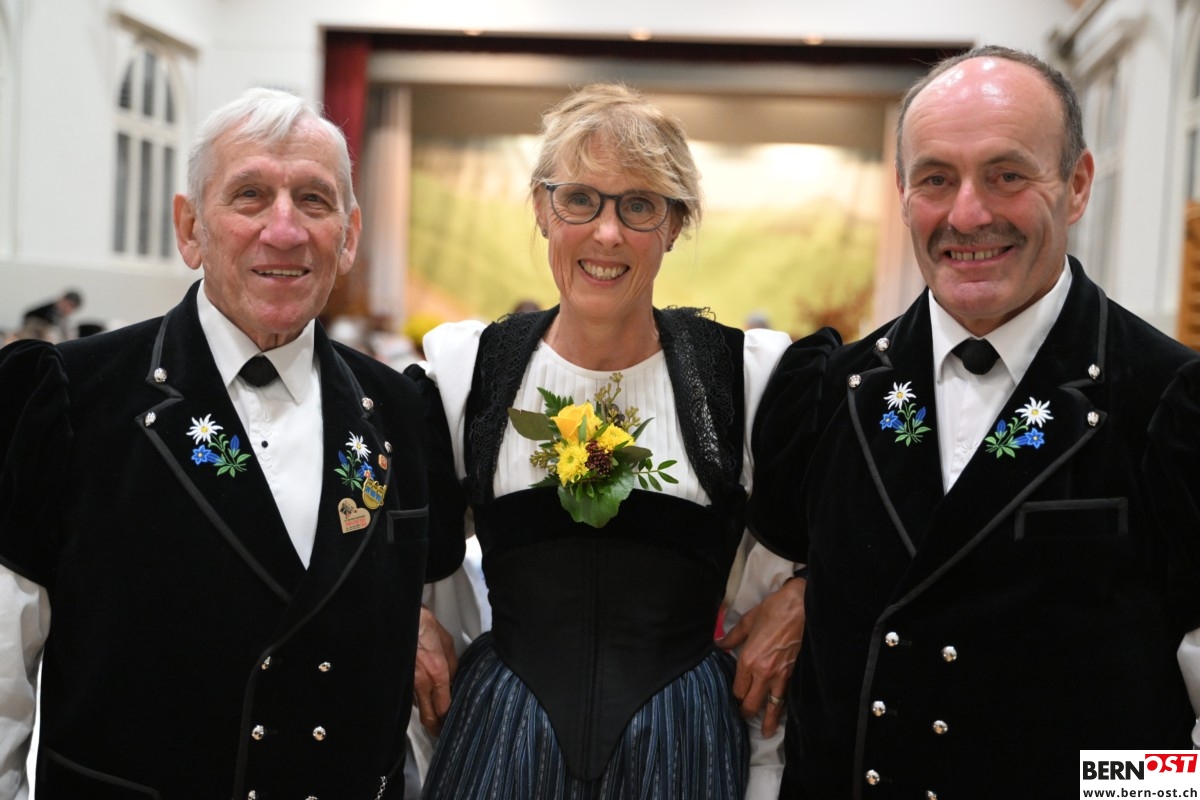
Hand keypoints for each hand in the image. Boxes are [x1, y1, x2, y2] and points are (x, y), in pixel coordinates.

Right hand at [413, 605, 457, 735]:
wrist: (401, 618)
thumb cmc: (425, 626)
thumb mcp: (447, 643)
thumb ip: (452, 665)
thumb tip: (453, 681)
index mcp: (438, 673)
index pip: (445, 708)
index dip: (448, 720)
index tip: (452, 725)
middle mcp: (422, 683)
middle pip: (428, 717)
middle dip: (435, 728)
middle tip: (441, 733)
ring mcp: (407, 683)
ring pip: (417, 707)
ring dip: (425, 713)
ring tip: (433, 718)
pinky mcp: (398, 680)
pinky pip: (408, 696)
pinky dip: (415, 700)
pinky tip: (420, 699)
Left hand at [717, 576, 805, 737]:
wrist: (801, 608)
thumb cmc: (773, 610)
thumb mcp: (748, 621)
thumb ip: (732, 637)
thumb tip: (719, 644)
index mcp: (748, 660)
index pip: (737, 689)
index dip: (734, 695)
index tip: (733, 697)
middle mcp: (763, 673)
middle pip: (752, 703)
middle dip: (746, 712)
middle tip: (743, 717)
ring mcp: (781, 676)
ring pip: (771, 706)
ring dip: (767, 720)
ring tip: (766, 733)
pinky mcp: (794, 674)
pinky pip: (786, 697)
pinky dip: (782, 707)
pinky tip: (782, 714)